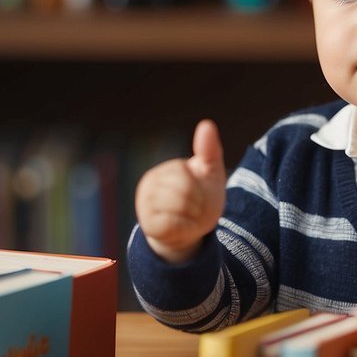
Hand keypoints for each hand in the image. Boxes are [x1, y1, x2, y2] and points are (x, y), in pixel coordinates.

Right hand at [134, 119, 226, 263]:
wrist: (193, 231)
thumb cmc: (202, 199)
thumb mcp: (211, 173)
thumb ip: (209, 150)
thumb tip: (206, 124)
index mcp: (165, 170)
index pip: (186, 174)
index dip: (201, 188)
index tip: (201, 194)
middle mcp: (150, 185)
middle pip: (184, 191)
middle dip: (200, 203)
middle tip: (198, 210)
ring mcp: (146, 206)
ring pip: (180, 207)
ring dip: (195, 216)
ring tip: (192, 217)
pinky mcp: (148, 226)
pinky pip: (173, 224)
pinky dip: (186, 228)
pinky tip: (184, 228)